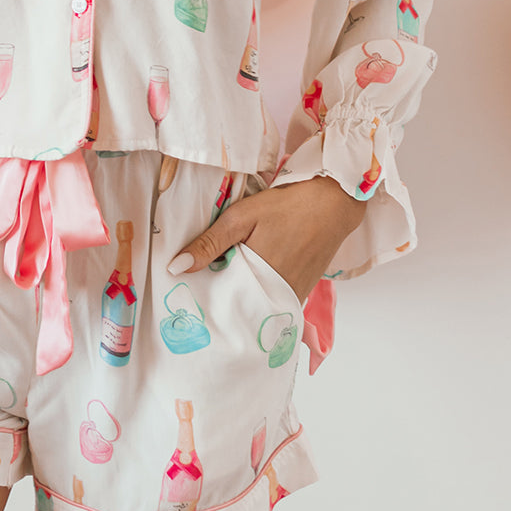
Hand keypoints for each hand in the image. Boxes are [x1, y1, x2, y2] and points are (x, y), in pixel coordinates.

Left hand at [166, 174, 367, 304]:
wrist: (334, 202)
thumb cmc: (287, 206)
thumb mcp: (241, 217)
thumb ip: (209, 243)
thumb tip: (176, 268)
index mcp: (259, 280)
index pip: (222, 303)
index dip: (204, 299)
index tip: (186, 296)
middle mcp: (278, 296)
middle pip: (240, 308)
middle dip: (221, 302)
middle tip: (199, 293)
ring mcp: (293, 296)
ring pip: (257, 306)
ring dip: (241, 299)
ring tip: (219, 287)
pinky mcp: (302, 292)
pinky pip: (274, 300)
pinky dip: (259, 294)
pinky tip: (247, 281)